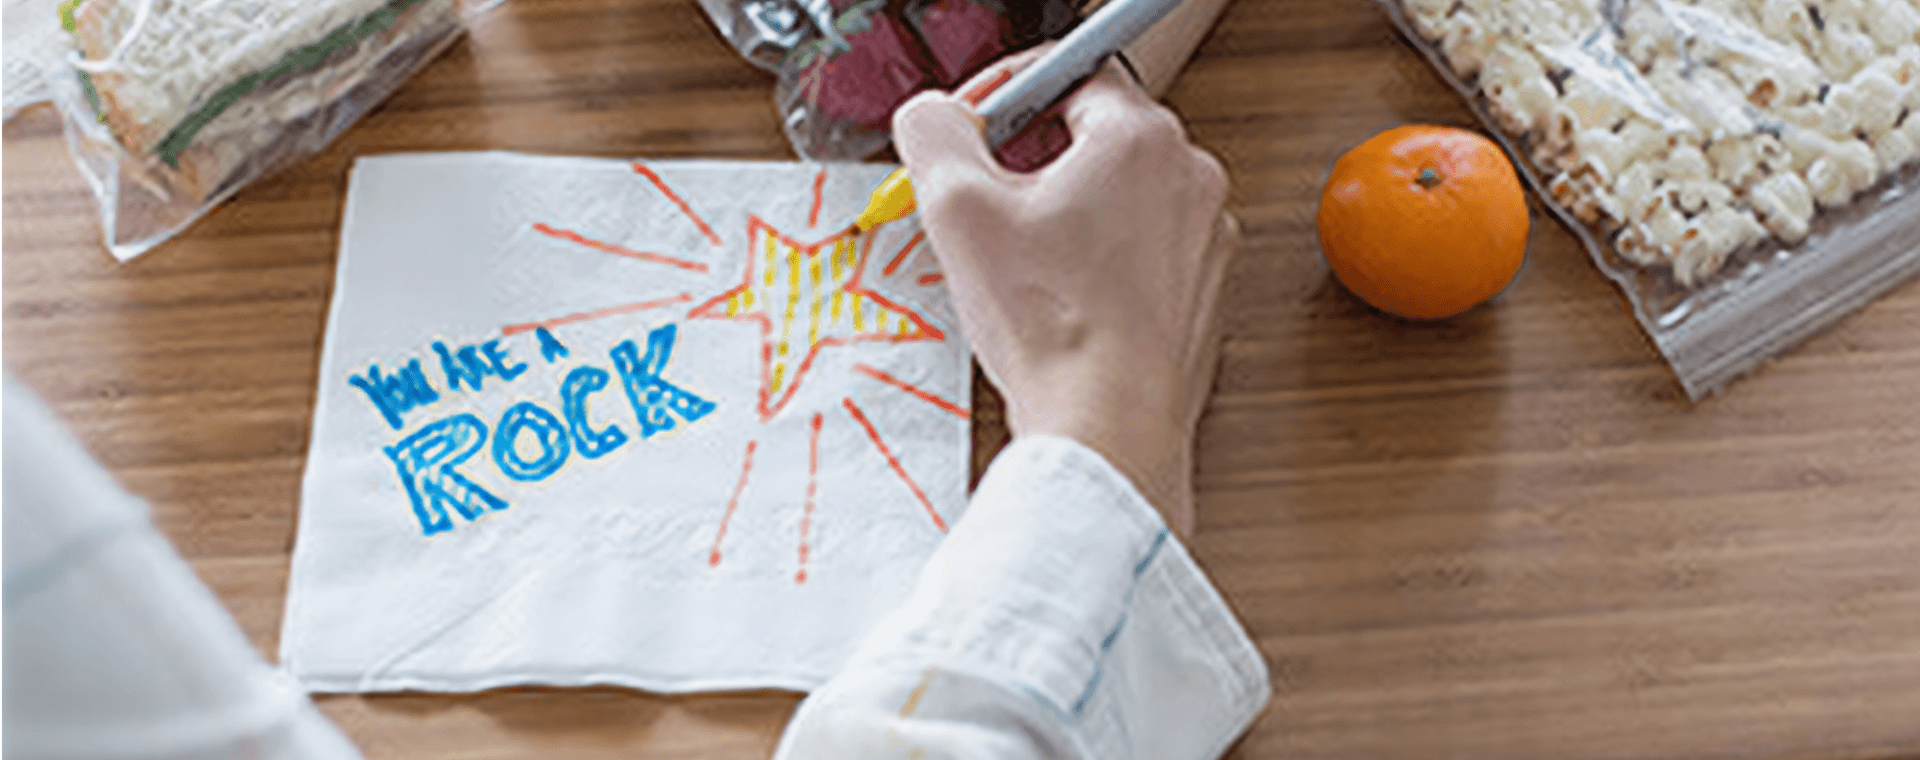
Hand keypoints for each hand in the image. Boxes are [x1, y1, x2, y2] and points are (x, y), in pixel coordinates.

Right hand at [892, 53, 1236, 534]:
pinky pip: (1142, 253)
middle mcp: (1190, 179)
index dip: (1006, 96)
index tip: (972, 131)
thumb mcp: (958, 211)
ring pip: (1118, 199)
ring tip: (1024, 267)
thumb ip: (934, 136)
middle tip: (987, 207)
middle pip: (1095, 137)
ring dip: (1067, 217)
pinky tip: (1061, 302)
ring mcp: (1205, 239)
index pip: (1069, 73)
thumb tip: (933, 117)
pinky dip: (1100, 265)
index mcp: (1140, 139)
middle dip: (1033, 163)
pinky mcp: (1203, 292)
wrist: (1109, 427)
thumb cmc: (1055, 329)